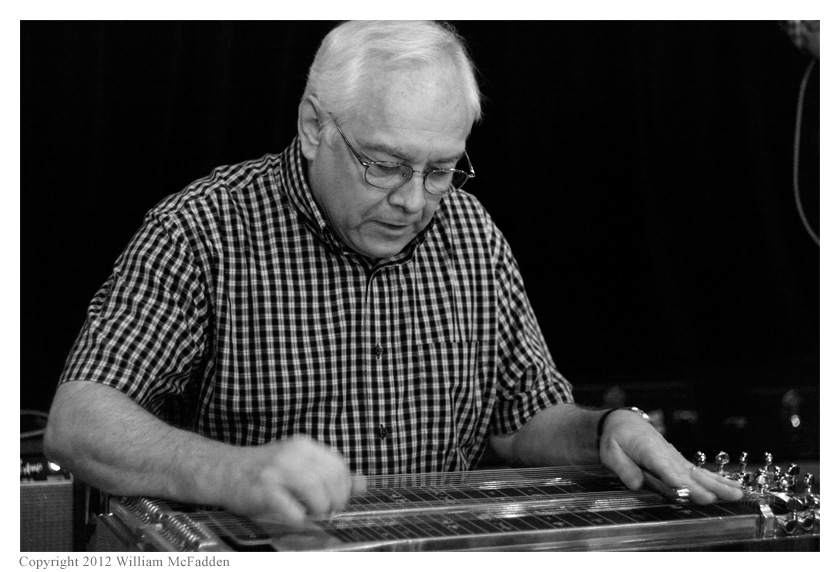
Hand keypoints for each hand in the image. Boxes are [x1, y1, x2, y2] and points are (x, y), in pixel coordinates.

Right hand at [220, 435, 365, 523]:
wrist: (224, 471)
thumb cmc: (264, 472)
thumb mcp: (299, 465)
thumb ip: (330, 474)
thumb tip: (363, 484)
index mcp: (305, 446)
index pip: (340, 466)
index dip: (344, 489)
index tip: (337, 500)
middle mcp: (293, 454)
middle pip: (333, 480)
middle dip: (334, 502)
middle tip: (326, 511)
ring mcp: (277, 470)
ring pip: (317, 494)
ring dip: (319, 510)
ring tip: (311, 514)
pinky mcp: (264, 489)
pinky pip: (293, 509)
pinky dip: (299, 518)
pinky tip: (295, 517)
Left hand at [599, 410, 742, 504]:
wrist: (625, 423)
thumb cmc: (616, 438)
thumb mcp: (610, 452)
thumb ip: (623, 468)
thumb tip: (637, 484)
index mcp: (649, 451)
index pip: (667, 470)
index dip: (682, 484)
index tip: (697, 495)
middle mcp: (667, 455)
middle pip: (688, 473)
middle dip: (706, 487)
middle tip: (723, 498)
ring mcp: (676, 459)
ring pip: (699, 473)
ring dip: (719, 484)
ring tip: (738, 493)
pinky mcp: (680, 463)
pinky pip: (699, 472)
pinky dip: (716, 480)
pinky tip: (733, 487)